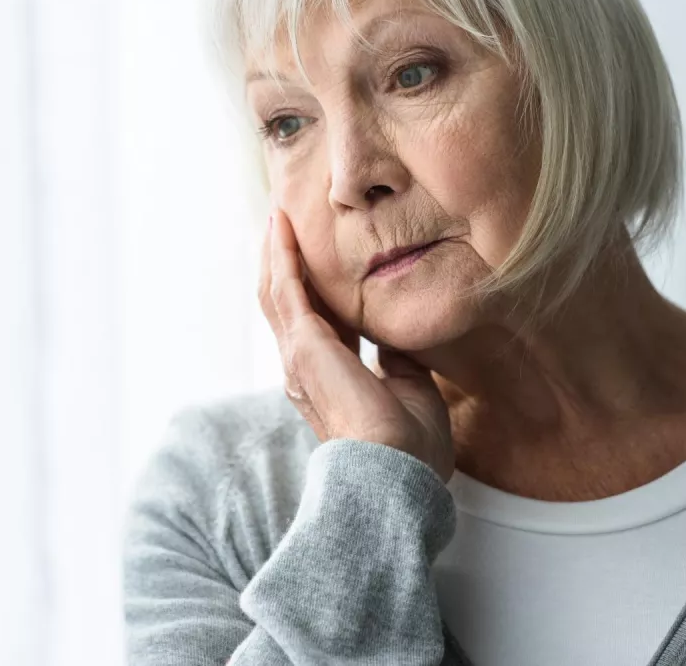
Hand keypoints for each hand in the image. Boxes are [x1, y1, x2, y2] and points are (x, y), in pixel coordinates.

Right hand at [258, 205, 455, 481]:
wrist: (397, 470)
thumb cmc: (409, 446)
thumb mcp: (409, 389)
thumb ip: (397, 360)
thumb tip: (394, 340)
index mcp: (328, 380)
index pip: (317, 324)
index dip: (315, 290)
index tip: (322, 260)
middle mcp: (303, 367)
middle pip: (285, 303)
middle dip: (284, 262)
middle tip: (285, 224)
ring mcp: (297, 356)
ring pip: (276, 291)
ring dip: (275, 251)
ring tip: (278, 216)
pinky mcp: (302, 344)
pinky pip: (285, 287)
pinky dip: (281, 254)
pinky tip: (281, 225)